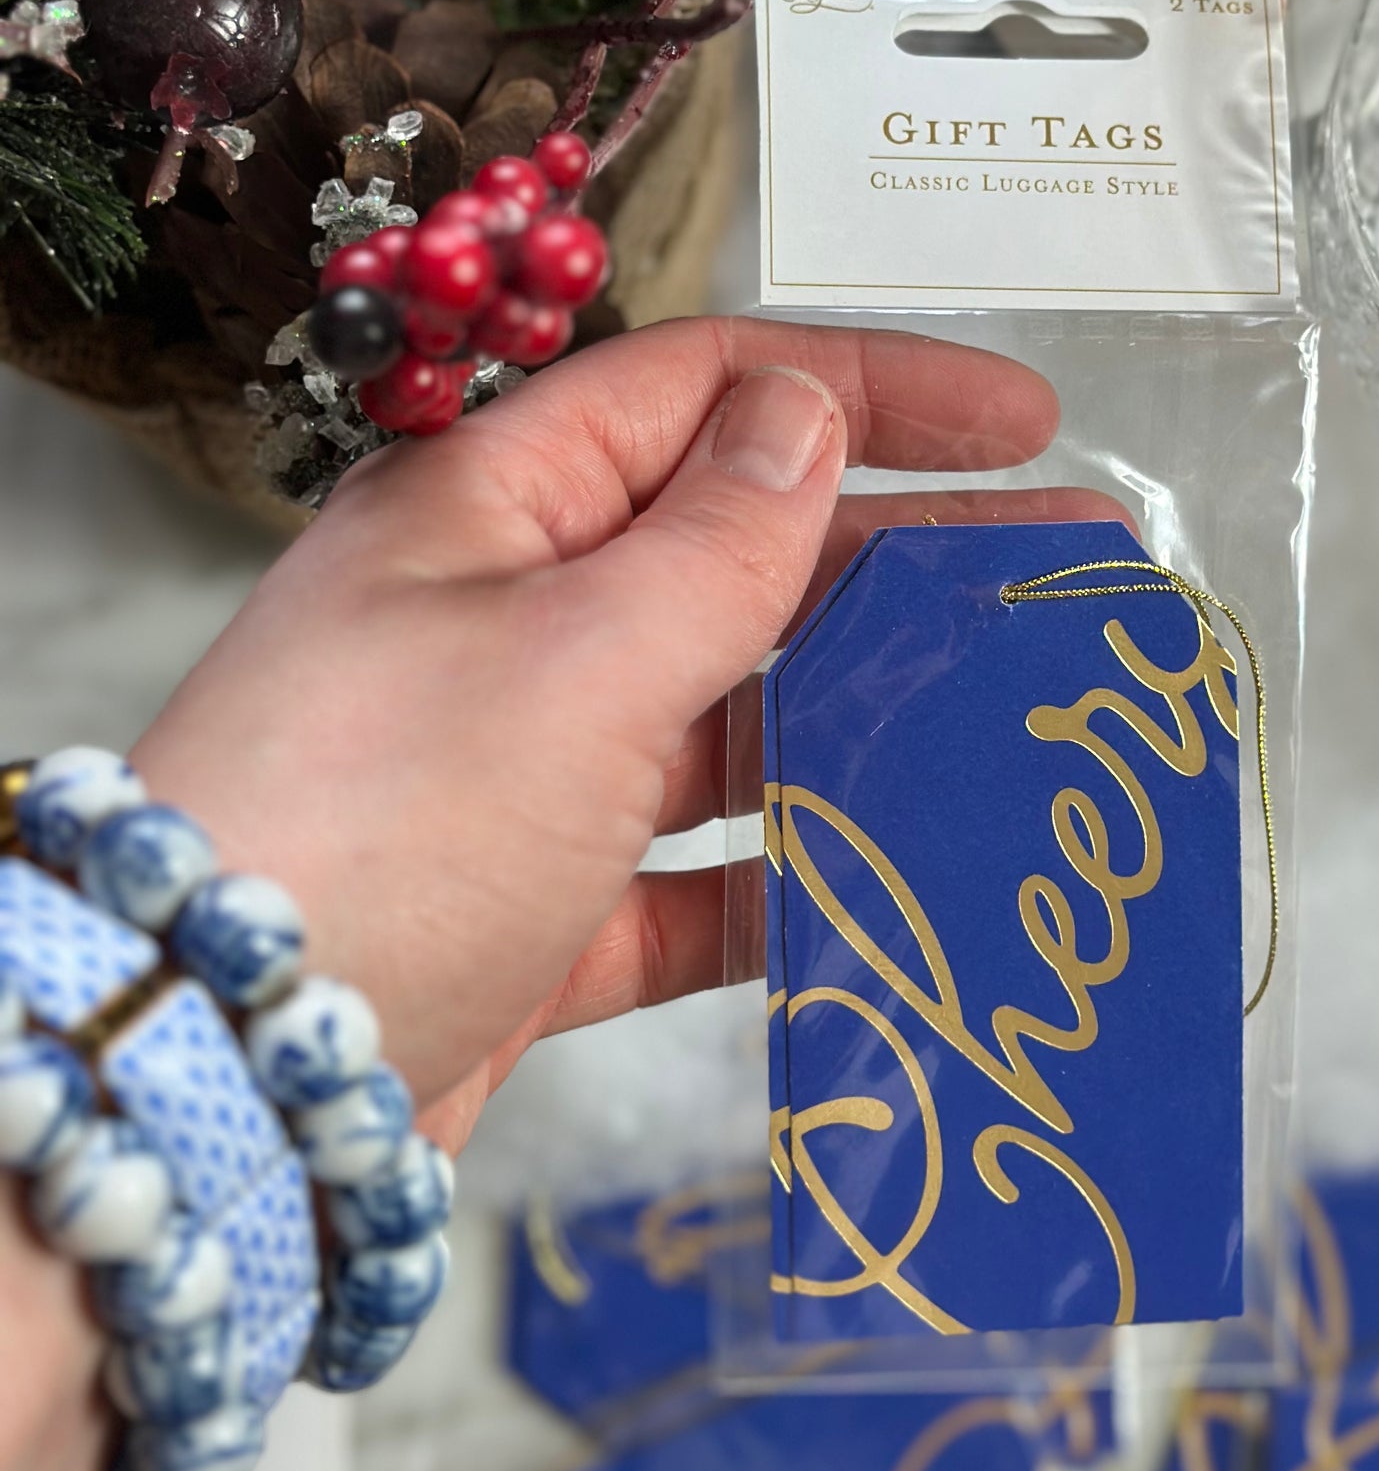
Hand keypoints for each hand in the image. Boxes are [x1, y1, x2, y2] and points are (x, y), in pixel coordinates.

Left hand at [131, 317, 1086, 1149]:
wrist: (219, 1077)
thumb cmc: (384, 822)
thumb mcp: (573, 655)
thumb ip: (718, 543)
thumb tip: (803, 414)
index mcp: (494, 511)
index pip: (706, 395)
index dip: (871, 392)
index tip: (1022, 421)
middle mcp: (505, 624)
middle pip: (740, 557)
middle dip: (906, 559)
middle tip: (1066, 574)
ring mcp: (519, 775)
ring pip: (727, 721)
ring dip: (866, 718)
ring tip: (1018, 725)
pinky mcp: (533, 919)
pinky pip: (690, 881)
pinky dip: (785, 882)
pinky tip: (894, 885)